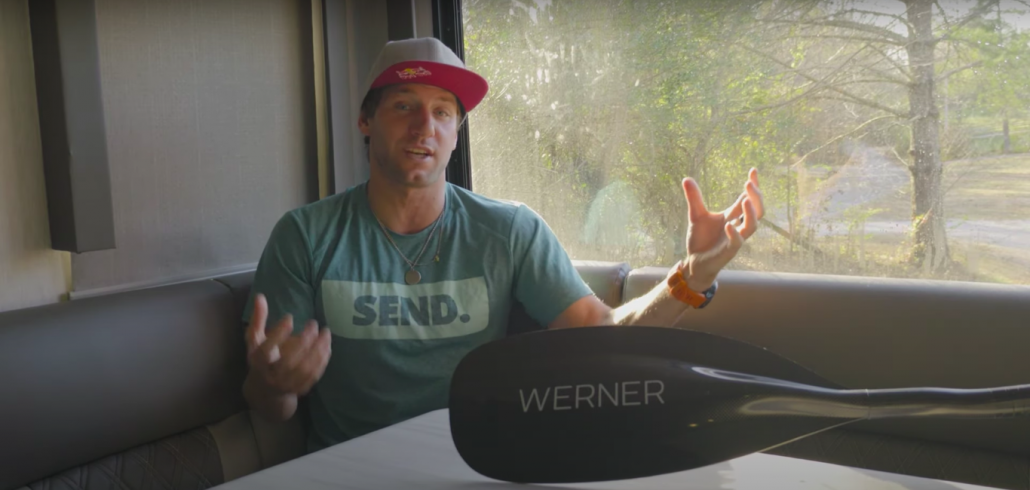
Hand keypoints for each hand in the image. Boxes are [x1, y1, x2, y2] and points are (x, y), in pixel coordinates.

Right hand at [245, 293, 331, 395]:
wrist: (266, 391)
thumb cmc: (261, 359)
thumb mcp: (255, 340)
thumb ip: (258, 319)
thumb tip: (260, 296)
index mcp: (258, 363)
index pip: (265, 350)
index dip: (278, 334)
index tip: (290, 317)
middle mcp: (271, 376)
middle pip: (288, 361)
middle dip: (304, 341)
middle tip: (313, 323)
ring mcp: (287, 384)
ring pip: (304, 369)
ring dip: (318, 350)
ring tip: (325, 332)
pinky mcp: (300, 389)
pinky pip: (314, 375)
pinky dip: (323, 360)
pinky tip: (327, 346)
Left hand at [680, 168, 764, 290]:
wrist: (694, 262)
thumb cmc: (700, 240)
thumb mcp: (696, 215)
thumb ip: (694, 198)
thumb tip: (686, 178)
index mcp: (732, 216)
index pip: (747, 198)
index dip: (753, 186)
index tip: (753, 170)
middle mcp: (737, 226)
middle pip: (757, 210)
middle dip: (756, 196)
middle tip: (749, 183)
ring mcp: (735, 239)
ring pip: (752, 226)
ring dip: (751, 213)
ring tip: (745, 200)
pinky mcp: (729, 251)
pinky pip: (737, 242)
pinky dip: (734, 233)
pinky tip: (729, 225)